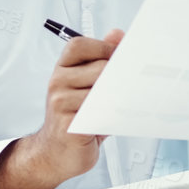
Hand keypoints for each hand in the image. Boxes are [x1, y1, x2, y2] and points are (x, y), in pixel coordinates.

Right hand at [0, 29, 121, 188]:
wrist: (54, 155)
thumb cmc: (75, 119)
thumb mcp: (88, 87)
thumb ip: (102, 61)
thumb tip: (117, 34)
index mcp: (62, 70)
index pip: (79, 45)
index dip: (103, 47)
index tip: (120, 57)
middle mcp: (57, 83)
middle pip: (98, 67)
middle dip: (119, 76)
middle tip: (134, 83)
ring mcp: (60, 103)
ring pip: (101, 90)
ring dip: (118, 97)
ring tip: (125, 103)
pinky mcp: (68, 124)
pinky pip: (98, 113)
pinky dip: (112, 115)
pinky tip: (115, 118)